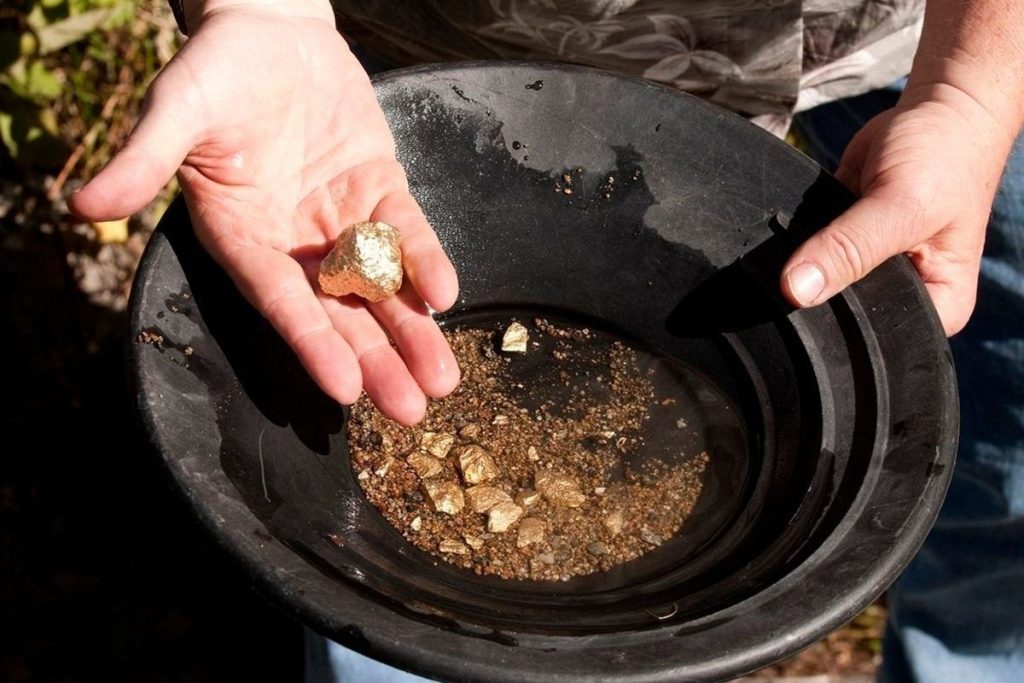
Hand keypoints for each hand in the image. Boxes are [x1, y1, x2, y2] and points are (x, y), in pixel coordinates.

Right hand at [68, 2, 459, 423]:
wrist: (268, 30)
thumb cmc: (213, 69)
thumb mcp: (175, 109)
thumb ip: (142, 159)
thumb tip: (81, 207)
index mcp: (242, 237)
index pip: (279, 301)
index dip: (311, 343)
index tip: (343, 388)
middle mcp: (293, 241)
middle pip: (338, 312)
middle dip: (376, 360)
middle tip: (410, 411)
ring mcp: (339, 219)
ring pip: (380, 285)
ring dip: (411, 331)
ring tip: (440, 381)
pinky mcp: (378, 187)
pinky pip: (406, 231)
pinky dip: (425, 261)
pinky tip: (445, 295)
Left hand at [781, 83, 1014, 335]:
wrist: (938, 109)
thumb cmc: (944, 156)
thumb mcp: (902, 204)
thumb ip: (849, 248)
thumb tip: (795, 290)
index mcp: (938, 306)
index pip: (875, 338)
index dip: (839, 326)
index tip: (804, 300)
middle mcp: (902, 297)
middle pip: (844, 314)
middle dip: (816, 291)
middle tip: (797, 263)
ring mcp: (869, 272)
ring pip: (818, 286)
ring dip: (799, 267)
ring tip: (797, 240)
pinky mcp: (842, 246)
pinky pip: (806, 257)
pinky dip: (794, 244)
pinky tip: (789, 230)